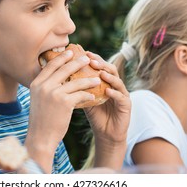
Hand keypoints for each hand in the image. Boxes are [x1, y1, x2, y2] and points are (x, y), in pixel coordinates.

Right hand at [25, 49, 101, 171]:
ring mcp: (54, 93)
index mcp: (36, 83)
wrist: (40, 137)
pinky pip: (80, 95)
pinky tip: (93, 97)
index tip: (70, 52)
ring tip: (97, 79)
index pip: (50, 65)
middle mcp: (44, 86)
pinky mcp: (64, 102)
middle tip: (87, 59)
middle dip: (77, 62)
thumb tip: (57, 77)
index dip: (61, 57)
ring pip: (76, 82)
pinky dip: (88, 95)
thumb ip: (45, 87)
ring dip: (88, 80)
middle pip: (64, 69)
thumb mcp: (38, 99)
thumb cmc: (41, 120)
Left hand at [83, 51, 130, 168]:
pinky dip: (114, 93)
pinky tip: (107, 91)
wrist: (105, 133)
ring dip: (109, 76)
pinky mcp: (126, 105)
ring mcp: (122, 94)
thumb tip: (60, 76)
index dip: (94, 59)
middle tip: (91, 60)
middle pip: (110, 70)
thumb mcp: (84, 98)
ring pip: (117, 81)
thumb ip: (78, 87)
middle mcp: (115, 85)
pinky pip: (121, 97)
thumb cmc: (95, 115)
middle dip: (101, 64)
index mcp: (105, 81)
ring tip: (100, 72)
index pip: (101, 66)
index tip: (84, 53)